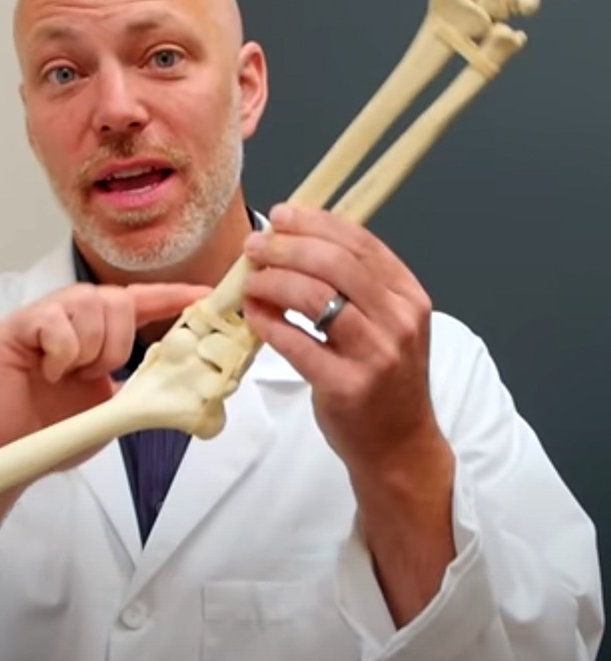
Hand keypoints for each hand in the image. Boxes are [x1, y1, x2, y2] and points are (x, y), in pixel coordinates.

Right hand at [0, 281, 208, 465]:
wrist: (8, 460)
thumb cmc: (51, 434)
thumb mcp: (110, 409)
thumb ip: (140, 387)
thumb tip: (182, 380)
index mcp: (92, 332)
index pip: (138, 301)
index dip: (171, 297)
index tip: (204, 296)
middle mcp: (66, 316)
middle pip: (114, 297)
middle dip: (117, 342)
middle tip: (96, 374)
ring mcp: (38, 318)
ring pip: (88, 303)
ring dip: (90, 348)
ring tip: (69, 375)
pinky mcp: (13, 327)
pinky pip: (53, 320)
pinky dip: (62, 350)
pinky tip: (48, 372)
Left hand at [241, 203, 443, 481]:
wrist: (399, 445)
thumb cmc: (383, 380)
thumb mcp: (385, 323)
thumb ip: (351, 286)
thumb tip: (293, 244)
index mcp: (408, 296)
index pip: (360, 242)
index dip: (314, 222)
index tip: (281, 215)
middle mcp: (398, 320)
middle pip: (334, 263)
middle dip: (286, 247)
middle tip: (255, 245)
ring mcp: (375, 355)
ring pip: (314, 297)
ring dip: (272, 281)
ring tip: (251, 280)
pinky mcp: (346, 386)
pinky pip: (296, 342)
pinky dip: (268, 322)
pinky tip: (253, 313)